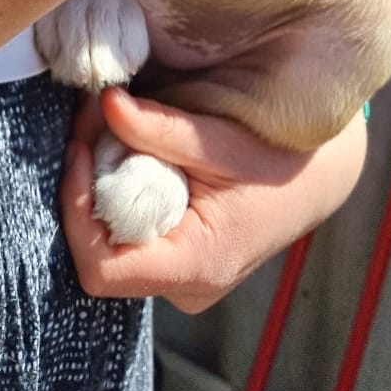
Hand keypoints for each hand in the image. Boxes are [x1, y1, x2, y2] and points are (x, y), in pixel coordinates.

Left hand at [60, 86, 366, 312]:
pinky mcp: (178, 265)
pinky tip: (131, 154)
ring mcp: (180, 281)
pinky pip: (128, 237)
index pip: (101, 269)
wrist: (314, 180)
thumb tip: (106, 103)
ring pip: (110, 242)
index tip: (81, 147)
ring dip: (100, 184)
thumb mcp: (218, 140)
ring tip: (110, 129)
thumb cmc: (275, 161)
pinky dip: (120, 192)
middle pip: (99, 250)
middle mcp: (183, 287)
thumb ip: (159, 127)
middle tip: (93, 119)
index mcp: (195, 266)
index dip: (76, 209)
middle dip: (86, 182)